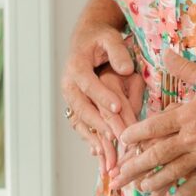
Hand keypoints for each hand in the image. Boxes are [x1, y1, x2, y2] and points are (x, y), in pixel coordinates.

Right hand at [61, 9, 142, 170]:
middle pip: (83, 108)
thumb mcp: (110, 38)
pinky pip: (82, 127)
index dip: (102, 96)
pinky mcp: (76, 108)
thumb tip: (126, 69)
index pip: (89, 84)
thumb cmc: (101, 39)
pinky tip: (100, 155)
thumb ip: (118, 52)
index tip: (118, 107)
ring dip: (94, 140)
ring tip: (108, 157)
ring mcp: (71, 99)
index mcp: (76, 67)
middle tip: (117, 138)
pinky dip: (91, 141)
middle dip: (100, 125)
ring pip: (81, 122)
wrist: (86, 40)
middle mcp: (69, 86)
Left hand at [112, 50, 195, 195]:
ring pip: (176, 172)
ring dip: (156, 182)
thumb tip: (165, 53)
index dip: (136, 134)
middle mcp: (194, 138)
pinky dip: (187, 189)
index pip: (155, 127)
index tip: (122, 141)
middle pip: (158, 156)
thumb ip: (185, 69)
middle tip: (117, 179)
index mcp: (189, 114)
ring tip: (140, 190)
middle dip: (135, 168)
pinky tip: (177, 195)